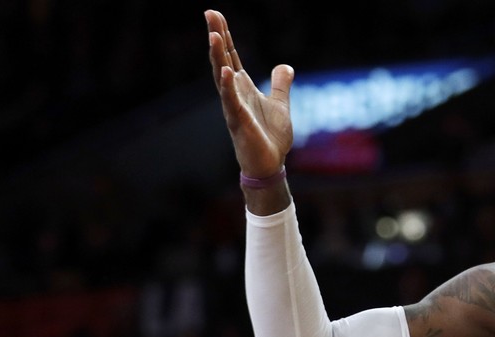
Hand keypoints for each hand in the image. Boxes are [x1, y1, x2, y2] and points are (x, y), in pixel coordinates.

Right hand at [206, 9, 291, 178]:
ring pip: (222, 77)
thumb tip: (285, 65)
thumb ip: (280, 84)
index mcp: (242, 87)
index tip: (215, 14)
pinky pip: (231, 102)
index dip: (224, 35)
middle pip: (222, 59)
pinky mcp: (239, 122)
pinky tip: (226, 71)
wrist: (270, 164)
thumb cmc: (270, 136)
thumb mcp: (280, 104)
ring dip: (217, 56)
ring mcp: (234, 107)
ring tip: (213, 35)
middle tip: (209, 13)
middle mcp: (234, 93)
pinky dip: (228, 86)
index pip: (231, 55)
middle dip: (216, 36)